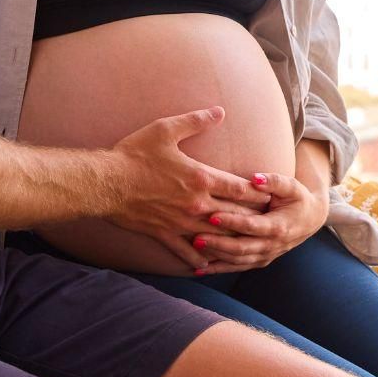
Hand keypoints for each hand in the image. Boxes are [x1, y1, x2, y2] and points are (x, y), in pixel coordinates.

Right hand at [106, 107, 274, 270]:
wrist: (105, 183)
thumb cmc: (134, 154)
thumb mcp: (166, 130)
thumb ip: (195, 121)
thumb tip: (219, 111)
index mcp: (201, 178)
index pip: (241, 189)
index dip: (260, 194)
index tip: (272, 197)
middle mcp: (196, 204)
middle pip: (235, 215)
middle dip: (254, 219)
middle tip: (269, 223)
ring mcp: (181, 223)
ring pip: (216, 237)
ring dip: (234, 241)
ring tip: (249, 245)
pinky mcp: (165, 235)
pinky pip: (187, 252)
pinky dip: (199, 260)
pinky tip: (208, 265)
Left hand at [191, 172, 327, 272]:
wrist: (309, 220)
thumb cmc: (297, 198)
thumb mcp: (291, 186)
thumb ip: (274, 181)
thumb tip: (255, 178)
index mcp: (279, 226)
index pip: (252, 226)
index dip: (233, 222)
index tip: (212, 215)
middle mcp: (272, 245)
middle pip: (241, 248)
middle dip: (218, 244)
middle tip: (196, 237)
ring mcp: (265, 256)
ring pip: (237, 261)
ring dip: (215, 258)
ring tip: (193, 250)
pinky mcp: (259, 262)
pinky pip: (237, 268)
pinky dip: (218, 269)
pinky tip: (198, 270)